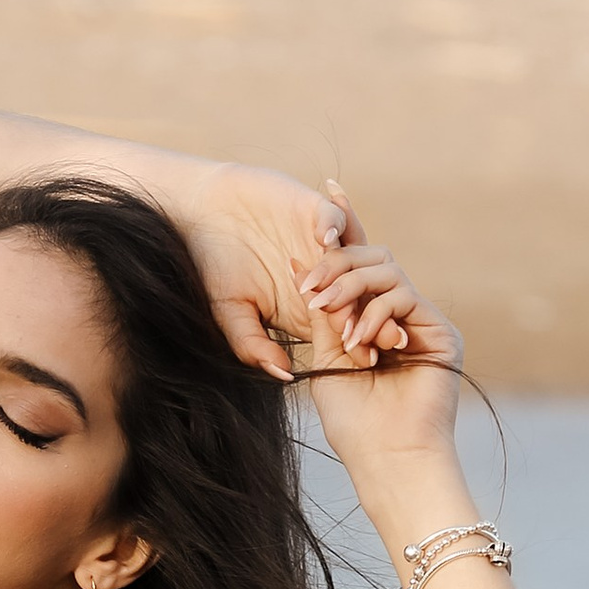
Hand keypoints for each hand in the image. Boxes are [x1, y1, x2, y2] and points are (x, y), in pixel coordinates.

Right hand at [173, 161, 353, 376]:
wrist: (201, 218)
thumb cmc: (212, 271)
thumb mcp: (230, 316)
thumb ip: (255, 347)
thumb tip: (285, 376)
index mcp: (308, 309)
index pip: (343, 330)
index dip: (357, 344)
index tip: (366, 359)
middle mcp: (323, 278)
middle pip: (361, 297)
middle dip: (373, 315)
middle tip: (387, 332)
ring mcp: (321, 244)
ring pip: (356, 259)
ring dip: (356, 275)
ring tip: (356, 291)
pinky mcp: (315, 212)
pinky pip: (335, 219)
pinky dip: (334, 227)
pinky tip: (325, 241)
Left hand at [290, 190, 464, 467]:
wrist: (387, 461)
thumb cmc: (353, 425)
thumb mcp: (326, 358)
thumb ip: (322, 313)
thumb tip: (300, 262)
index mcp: (371, 320)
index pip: (359, 264)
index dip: (346, 227)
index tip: (327, 190)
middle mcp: (400, 316)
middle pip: (373, 259)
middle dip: (337, 264)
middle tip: (310, 286)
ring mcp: (422, 321)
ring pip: (388, 271)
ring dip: (352, 288)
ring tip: (331, 317)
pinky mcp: (440, 332)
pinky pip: (404, 296)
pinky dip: (376, 313)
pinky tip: (360, 342)